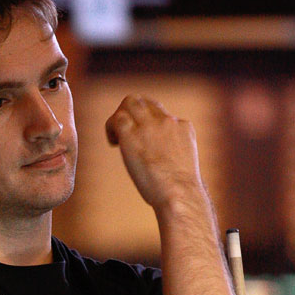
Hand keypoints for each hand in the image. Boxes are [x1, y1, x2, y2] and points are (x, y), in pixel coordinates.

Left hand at [105, 95, 204, 210]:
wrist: (179, 193)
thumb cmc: (181, 191)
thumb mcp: (183, 166)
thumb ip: (173, 156)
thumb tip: (163, 167)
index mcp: (183, 127)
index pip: (162, 114)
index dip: (149, 124)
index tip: (144, 140)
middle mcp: (167, 121)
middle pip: (146, 102)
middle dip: (134, 113)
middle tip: (126, 134)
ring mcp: (150, 125)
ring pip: (130, 102)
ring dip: (120, 116)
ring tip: (118, 138)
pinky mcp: (132, 134)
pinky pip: (116, 118)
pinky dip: (111, 127)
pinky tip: (114, 143)